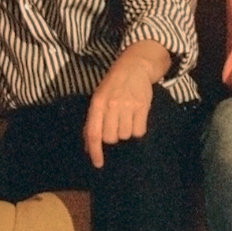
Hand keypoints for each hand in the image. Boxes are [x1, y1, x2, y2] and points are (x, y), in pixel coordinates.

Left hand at [85, 41, 171, 167]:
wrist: (134, 67)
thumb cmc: (113, 86)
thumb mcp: (98, 98)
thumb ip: (93, 120)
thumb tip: (89, 146)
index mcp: (97, 104)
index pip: (94, 133)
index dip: (95, 151)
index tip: (98, 164)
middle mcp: (111, 105)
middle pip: (110, 138)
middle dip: (112, 137)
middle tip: (115, 126)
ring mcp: (128, 105)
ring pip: (125, 135)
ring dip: (125, 132)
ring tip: (126, 119)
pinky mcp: (143, 106)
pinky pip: (139, 131)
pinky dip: (138, 129)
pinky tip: (136, 119)